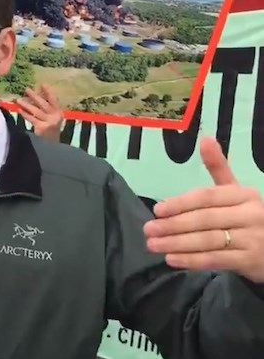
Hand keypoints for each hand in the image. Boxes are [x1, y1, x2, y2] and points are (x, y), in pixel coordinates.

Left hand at [16, 84, 63, 141]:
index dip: (49, 92)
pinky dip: (25, 114)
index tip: (43, 84)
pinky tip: (20, 110)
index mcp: (59, 113)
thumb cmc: (50, 132)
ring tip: (18, 100)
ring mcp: (49, 122)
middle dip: (35, 96)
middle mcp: (55, 117)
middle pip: (44, 104)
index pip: (54, 100)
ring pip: (36, 111)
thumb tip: (36, 96)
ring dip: (26, 104)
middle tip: (26, 89)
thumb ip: (47, 110)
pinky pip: (32, 118)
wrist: (52, 147)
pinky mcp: (42, 128)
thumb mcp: (52, 119)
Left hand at [144, 137, 263, 283]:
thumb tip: (205, 138)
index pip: (207, 197)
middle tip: (148, 229)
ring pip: (208, 241)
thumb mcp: (237, 191)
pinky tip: (172, 260)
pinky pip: (216, 260)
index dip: (180, 203)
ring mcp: (252, 239)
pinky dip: (192, 260)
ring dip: (177, 244)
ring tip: (153, 245)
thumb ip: (219, 168)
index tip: (157, 210)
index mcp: (244, 195)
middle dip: (173, 225)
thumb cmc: (249, 216)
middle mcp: (250, 215)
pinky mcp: (250, 261)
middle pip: (204, 219)